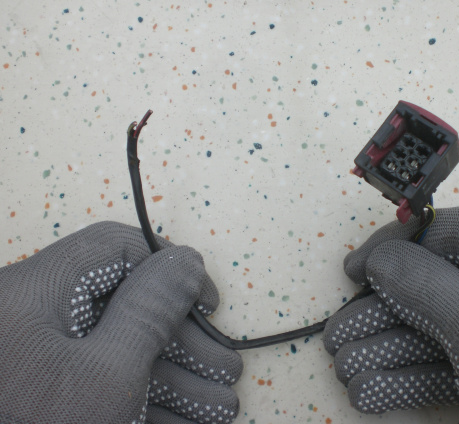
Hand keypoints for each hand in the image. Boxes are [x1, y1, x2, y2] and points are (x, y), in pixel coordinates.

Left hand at [0, 222, 242, 423]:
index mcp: (37, 293)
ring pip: (121, 353)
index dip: (170, 268)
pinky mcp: (47, 396)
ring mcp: (41, 362)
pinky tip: (183, 423)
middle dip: (185, 344)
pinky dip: (145, 402)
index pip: (115, 249)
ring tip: (220, 407)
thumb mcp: (105, 375)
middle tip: (224, 371)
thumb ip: (150, 311)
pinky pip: (105, 385)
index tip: (206, 305)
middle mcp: (36, 320)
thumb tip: (186, 262)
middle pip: (126, 309)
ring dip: (175, 380)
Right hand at [324, 207, 458, 421]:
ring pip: (450, 328)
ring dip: (395, 349)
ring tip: (346, 368)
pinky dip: (419, 376)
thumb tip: (382, 258)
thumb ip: (428, 288)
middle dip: (389, 314)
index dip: (400, 246)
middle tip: (341, 334)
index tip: (355, 269)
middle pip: (448, 284)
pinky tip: (375, 390)